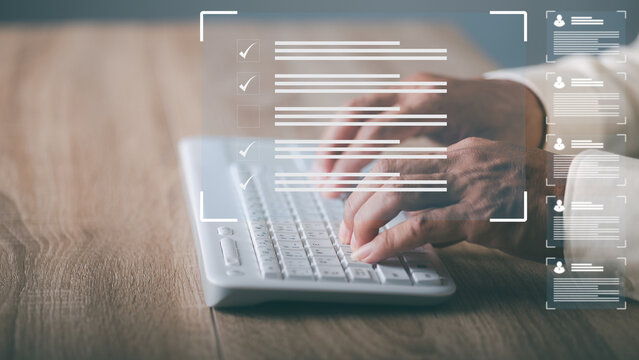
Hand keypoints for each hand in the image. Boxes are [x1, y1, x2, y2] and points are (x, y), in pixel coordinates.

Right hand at [313, 73, 544, 180]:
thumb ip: (445, 183)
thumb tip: (408, 222)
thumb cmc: (508, 131)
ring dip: (334, 143)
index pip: (378, 129)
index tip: (335, 189)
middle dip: (334, 151)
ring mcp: (409, 88)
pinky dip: (349, 136)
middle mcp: (415, 90)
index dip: (352, 161)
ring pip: (357, 109)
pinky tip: (340, 162)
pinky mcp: (406, 94)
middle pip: (358, 114)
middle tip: (322, 187)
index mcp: (434, 103)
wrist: (522, 99)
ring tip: (321, 177)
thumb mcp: (484, 157)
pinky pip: (367, 111)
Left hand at [339, 137, 563, 262]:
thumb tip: (406, 220)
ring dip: (364, 219)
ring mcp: (470, 186)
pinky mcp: (479, 216)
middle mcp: (460, 162)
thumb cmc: (532, 202)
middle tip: (345, 229)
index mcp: (460, 152)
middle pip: (387, 171)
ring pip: (396, 192)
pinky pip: (420, 226)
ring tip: (353, 242)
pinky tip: (373, 254)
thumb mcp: (486, 186)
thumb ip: (448, 195)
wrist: (578, 207)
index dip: (365, 184)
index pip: (397, 159)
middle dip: (356, 202)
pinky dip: (388, 241)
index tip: (351, 207)